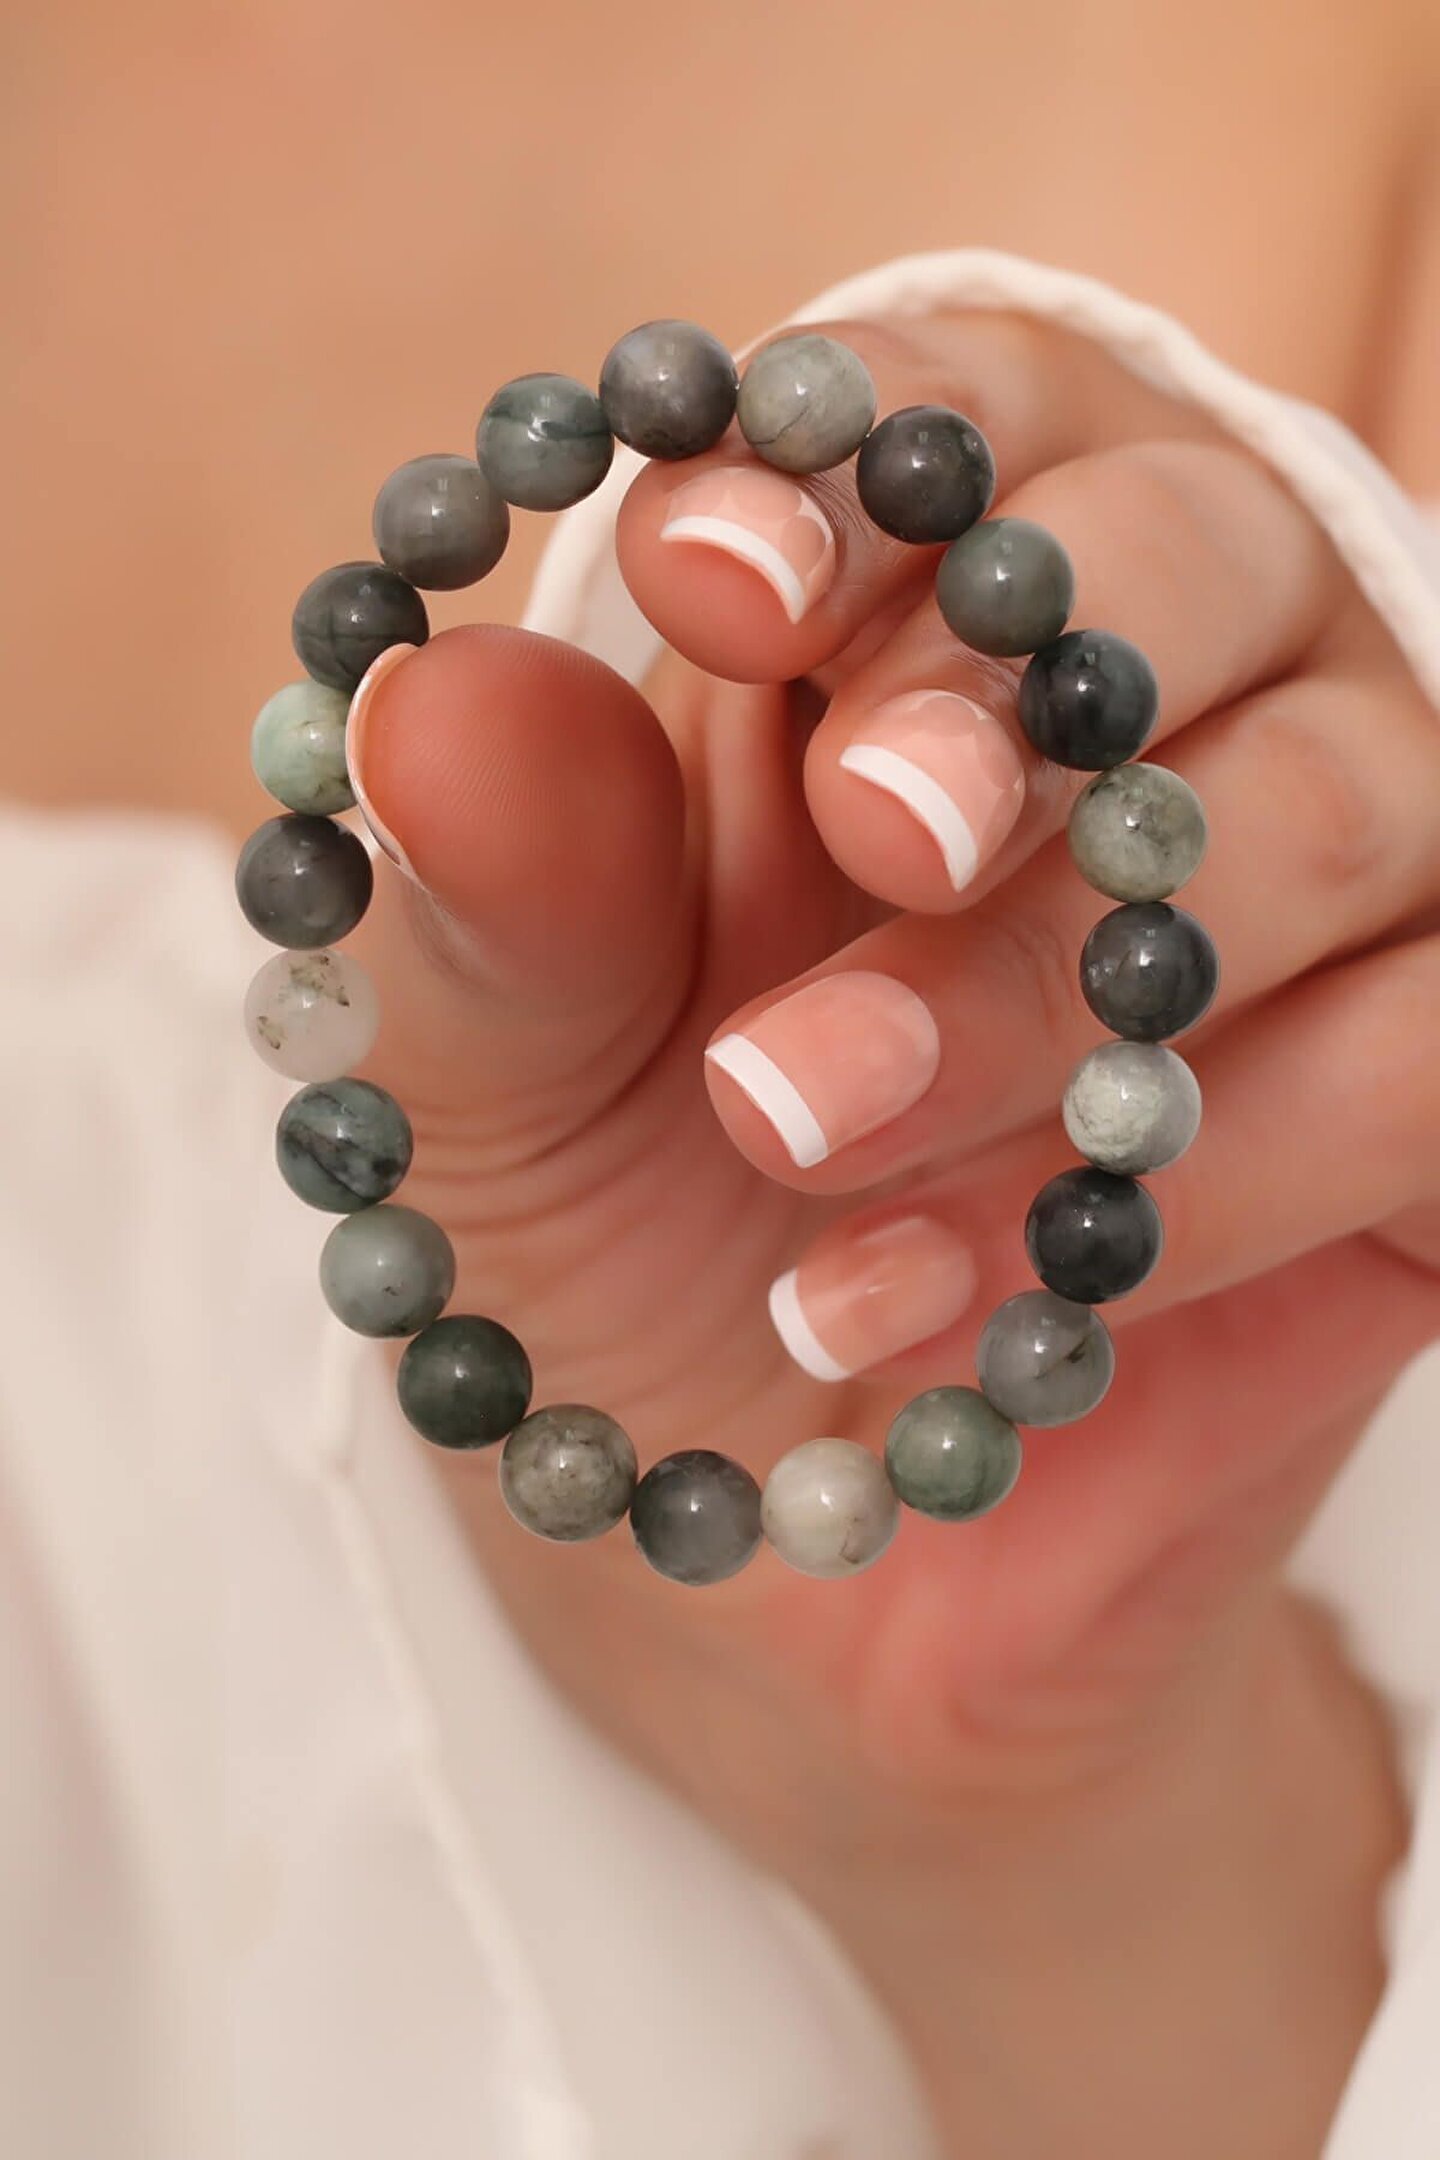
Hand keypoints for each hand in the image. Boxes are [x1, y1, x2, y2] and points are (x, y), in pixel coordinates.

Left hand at [347, 311, 1439, 2155]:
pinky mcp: (1419, 1104)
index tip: (709, 577)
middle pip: (1193, 550)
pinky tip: (941, 1309)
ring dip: (1051, 981)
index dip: (856, 466)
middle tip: (870, 839)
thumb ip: (488, 902)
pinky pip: (1419, 1062)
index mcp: (901, 627)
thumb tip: (430, 704)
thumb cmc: (629, 1238)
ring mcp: (1321, 896)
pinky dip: (1188, 1184)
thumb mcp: (500, 1085)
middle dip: (1008, 697)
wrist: (773, 1530)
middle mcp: (1149, 702)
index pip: (954, 415)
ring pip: (1319, 812)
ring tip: (796, 1144)